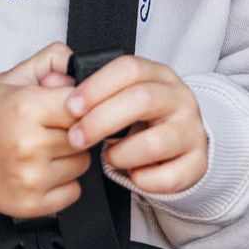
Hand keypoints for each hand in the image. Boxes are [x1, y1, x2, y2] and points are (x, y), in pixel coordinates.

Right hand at [0, 42, 88, 216]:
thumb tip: (78, 66)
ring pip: (81, 164)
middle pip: (84, 136)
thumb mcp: (10, 78)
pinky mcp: (29, 204)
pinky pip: (73, 192)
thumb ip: (50, 62)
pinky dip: (62, 183)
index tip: (63, 108)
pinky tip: (39, 171)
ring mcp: (29, 178)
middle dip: (70, 130)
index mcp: (25, 108)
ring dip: (67, 157)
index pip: (82, 106)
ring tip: (39, 149)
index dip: (75, 106)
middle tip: (44, 128)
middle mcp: (28, 145)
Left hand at [64, 55, 207, 195]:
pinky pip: (170, 176)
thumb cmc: (136, 118)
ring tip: (109, 157)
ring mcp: (192, 130)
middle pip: (142, 99)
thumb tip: (51, 80)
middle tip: (76, 138)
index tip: (70, 107)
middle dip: (102, 120)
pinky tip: (132, 174)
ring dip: (123, 154)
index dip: (97, 86)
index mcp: (156, 75)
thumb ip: (79, 85)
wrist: (176, 146)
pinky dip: (144, 180)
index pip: (129, 68)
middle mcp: (179, 98)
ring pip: (156, 141)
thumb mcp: (112, 96)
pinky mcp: (197, 163)